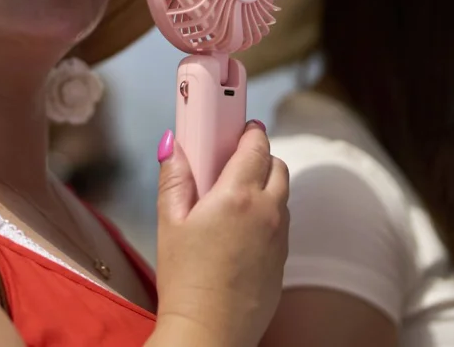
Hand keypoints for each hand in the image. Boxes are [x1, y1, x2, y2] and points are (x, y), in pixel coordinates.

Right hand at [153, 122, 289, 346]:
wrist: (210, 332)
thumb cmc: (185, 279)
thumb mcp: (169, 222)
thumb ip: (174, 177)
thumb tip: (172, 144)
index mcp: (237, 195)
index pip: (257, 145)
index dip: (250, 131)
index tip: (240, 127)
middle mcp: (267, 211)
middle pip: (277, 165)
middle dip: (260, 157)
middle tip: (233, 163)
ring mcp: (280, 237)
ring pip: (283, 195)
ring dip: (266, 187)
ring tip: (233, 200)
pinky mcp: (284, 260)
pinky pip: (282, 224)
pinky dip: (268, 216)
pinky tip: (240, 232)